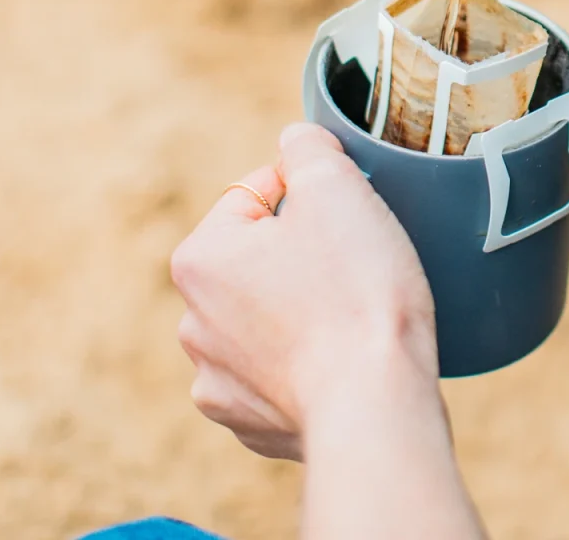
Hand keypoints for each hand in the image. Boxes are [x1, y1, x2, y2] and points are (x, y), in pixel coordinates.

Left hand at [171, 123, 440, 460]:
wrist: (375, 404)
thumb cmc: (356, 292)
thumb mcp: (335, 187)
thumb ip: (307, 148)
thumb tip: (296, 142)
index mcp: (200, 257)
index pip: (254, 194)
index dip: (309, 192)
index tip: (351, 211)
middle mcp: (193, 322)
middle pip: (257, 260)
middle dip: (302, 254)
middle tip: (356, 263)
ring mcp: (218, 381)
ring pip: (266, 319)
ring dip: (300, 311)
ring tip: (352, 315)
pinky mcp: (249, 425)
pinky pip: (279, 376)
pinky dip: (306, 366)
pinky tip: (342, 362)